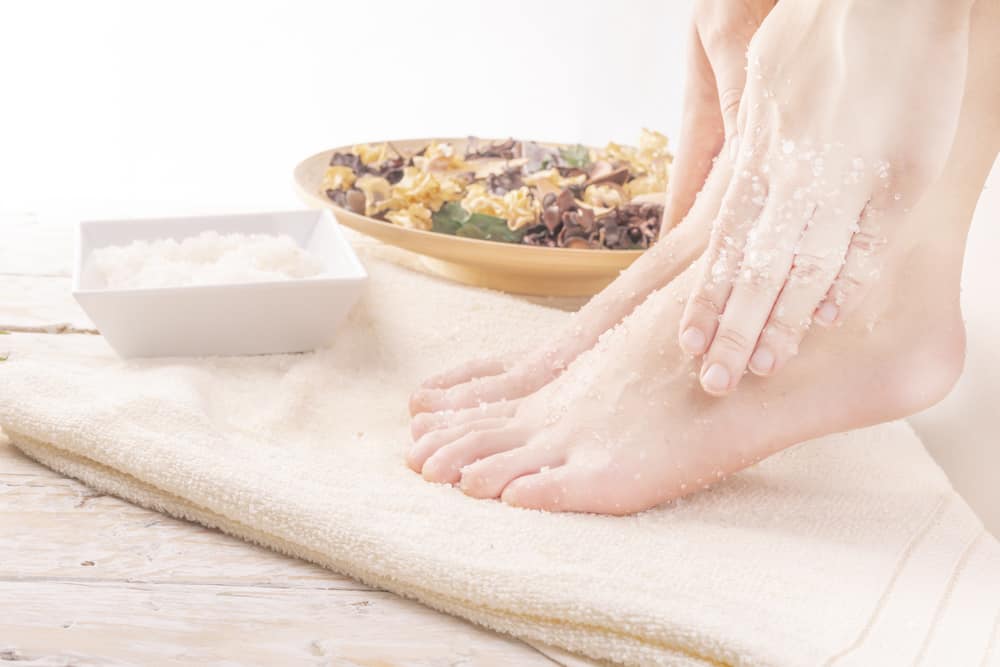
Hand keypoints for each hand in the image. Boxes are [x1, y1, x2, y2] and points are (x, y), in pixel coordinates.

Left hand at [677, 0, 971, 394]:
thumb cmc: (823, 26)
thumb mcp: (764, 73)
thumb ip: (750, 128)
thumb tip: (736, 165)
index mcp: (762, 152)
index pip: (726, 244)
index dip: (708, 296)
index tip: (689, 342)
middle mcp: (796, 175)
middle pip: (756, 268)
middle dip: (733, 328)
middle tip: (714, 381)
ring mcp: (848, 181)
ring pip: (806, 267)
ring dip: (782, 321)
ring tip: (760, 366)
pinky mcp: (900, 179)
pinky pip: (867, 245)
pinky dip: (846, 284)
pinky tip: (825, 320)